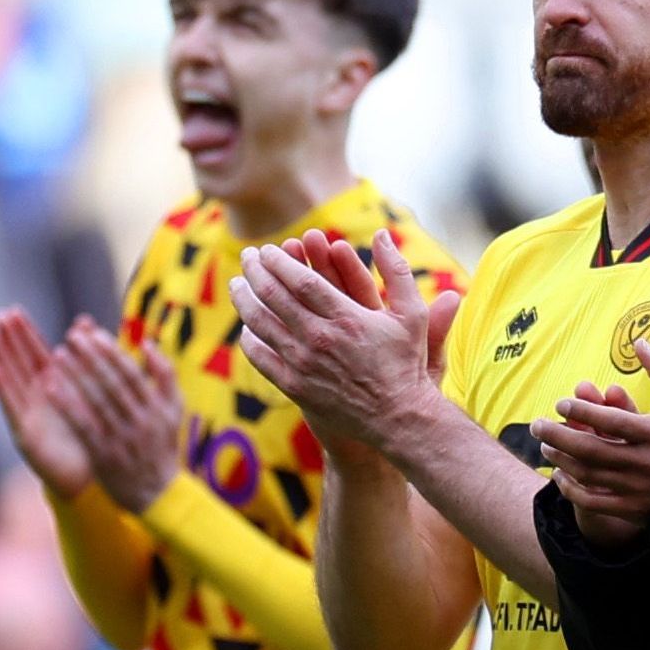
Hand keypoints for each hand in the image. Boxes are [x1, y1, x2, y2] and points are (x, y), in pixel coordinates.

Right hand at [0, 310, 94, 492]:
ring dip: (1, 358)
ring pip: (12, 381)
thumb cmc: (90, 433)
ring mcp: (29, 414)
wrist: (90, 476)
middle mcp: (37, 398)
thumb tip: (85, 323)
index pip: (35, 354)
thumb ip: (87, 359)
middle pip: (20, 363)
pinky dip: (3, 389)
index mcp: (55, 387)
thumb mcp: (90, 393)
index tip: (14, 311)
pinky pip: (13, 407)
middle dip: (10, 340)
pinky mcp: (25, 433)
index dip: (25, 334)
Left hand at [60, 325, 190, 510]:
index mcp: (159, 408)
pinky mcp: (103, 453)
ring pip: (96, 401)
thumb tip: (147, 342)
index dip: (112, 352)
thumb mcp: (174, 410)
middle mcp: (141, 421)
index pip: (133, 373)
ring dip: (76, 377)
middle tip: (70, 336)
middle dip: (91, 358)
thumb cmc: (161, 445)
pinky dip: (67, 405)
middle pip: (113, 384)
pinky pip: (82, 425)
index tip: (92, 333)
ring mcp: (121, 438)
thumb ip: (165, 376)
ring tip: (57, 355)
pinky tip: (50, 388)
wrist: (156, 492)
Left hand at [232, 234, 455, 450]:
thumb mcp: (412, 313)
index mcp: (348, 318)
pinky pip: (259, 355)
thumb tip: (384, 233)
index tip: (270, 249)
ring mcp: (303, 364)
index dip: (280, 261)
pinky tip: (248, 326)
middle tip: (248, 257)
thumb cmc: (407, 362)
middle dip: (256, 271)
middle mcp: (321, 338)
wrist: (398, 416)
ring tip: (237, 284)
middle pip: (274, 295)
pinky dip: (248, 337)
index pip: (301, 279)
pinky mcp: (293, 386)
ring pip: (259, 322)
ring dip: (243, 298)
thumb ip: (397, 271)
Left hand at [535, 336, 649, 549]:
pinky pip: (592, 501)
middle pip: (588, 448)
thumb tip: (640, 342)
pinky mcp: (631, 509)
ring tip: (546, 444)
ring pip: (586, 473)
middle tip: (537, 424)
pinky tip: (561, 476)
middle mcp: (643, 462)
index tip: (562, 403)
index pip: (610, 421)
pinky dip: (570, 489)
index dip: (582, 411)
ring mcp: (636, 488)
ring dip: (560, 457)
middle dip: (557, 434)